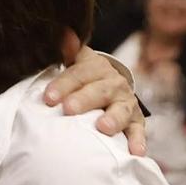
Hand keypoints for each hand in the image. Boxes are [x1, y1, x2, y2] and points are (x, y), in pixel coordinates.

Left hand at [44, 36, 147, 157]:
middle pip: (99, 91)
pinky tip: (135, 152)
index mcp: (96, 69)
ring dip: (113, 118)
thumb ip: (69, 50)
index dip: (63, 85)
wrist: (111, 87)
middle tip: (69, 109)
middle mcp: (114, 84)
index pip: (78, 74)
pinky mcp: (135, 121)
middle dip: (84, 100)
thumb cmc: (85, 78)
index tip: (48, 98)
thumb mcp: (77, 62)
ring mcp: (126, 103)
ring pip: (121, 109)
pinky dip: (137, 141)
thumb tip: (64, 32)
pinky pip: (137, 130)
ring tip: (103, 127)